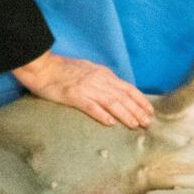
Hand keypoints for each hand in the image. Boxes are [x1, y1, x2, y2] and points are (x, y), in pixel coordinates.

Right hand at [13, 51, 153, 128]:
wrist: (43, 67)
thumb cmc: (63, 71)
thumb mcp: (88, 70)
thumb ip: (102, 80)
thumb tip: (116, 90)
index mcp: (103, 74)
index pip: (127, 88)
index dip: (140, 100)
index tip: (150, 111)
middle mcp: (98, 80)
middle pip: (123, 97)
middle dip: (137, 110)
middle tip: (147, 123)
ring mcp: (86, 88)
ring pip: (111, 102)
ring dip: (125, 114)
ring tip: (135, 125)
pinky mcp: (74, 96)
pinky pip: (90, 107)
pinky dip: (102, 115)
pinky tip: (110, 124)